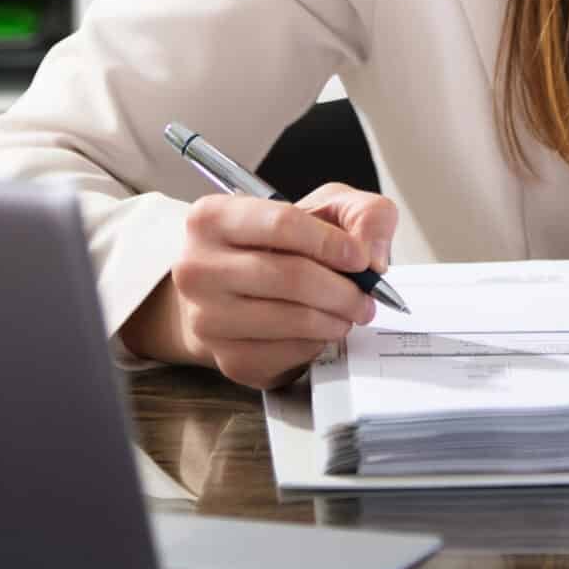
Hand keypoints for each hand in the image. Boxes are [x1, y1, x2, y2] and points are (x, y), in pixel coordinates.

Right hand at [147, 184, 400, 389]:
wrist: (234, 295)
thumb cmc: (279, 246)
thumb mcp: (324, 208)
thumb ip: (362, 213)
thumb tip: (372, 255)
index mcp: (211, 218)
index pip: (281, 224)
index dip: (331, 242)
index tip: (360, 257)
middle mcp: (197, 269)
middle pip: (291, 277)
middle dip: (344, 288)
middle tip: (367, 295)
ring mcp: (208, 320)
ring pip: (294, 319)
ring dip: (337, 317)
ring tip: (349, 310)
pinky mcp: (229, 360)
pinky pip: (291, 353)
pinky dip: (319, 342)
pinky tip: (319, 328)